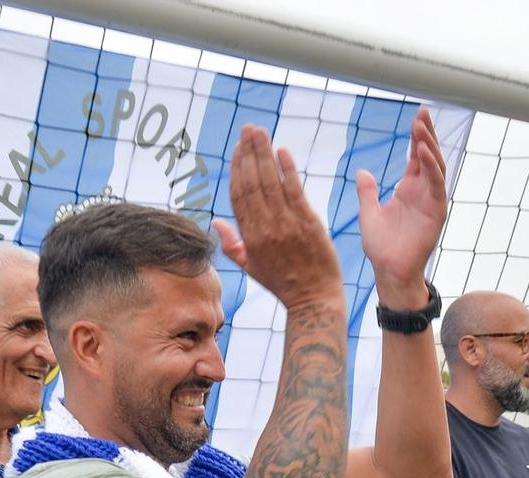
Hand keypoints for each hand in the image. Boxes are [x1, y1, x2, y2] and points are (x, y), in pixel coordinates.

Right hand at [212, 125, 342, 309]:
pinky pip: (294, 190)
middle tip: (247, 129)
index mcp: (249, 237)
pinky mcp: (308, 222)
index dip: (237, 169)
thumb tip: (215, 221)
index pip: (239, 195)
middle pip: (253, 183)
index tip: (237, 148)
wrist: (313, 298)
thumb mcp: (250, 267)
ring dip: (265, 153)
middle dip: (249, 152)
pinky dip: (288, 168)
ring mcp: (286, 224)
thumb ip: (231, 244)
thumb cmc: (281, 282)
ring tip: (260, 131)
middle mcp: (265, 227)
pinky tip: (282, 151)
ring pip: (271, 182)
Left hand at [358, 107, 447, 307]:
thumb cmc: (381, 248)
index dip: (416, 137)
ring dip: (430, 145)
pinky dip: (432, 167)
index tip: (416, 117)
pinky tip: (423, 151)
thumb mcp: (369, 214)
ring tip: (421, 127)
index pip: (415, 158)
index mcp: (408, 190)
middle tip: (423, 112)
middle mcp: (423, 192)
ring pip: (435, 166)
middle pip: (428, 156)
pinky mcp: (436, 212)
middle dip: (426, 134)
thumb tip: (362, 172)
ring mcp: (431, 201)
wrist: (389, 271)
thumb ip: (367, 193)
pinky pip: (436, 185)